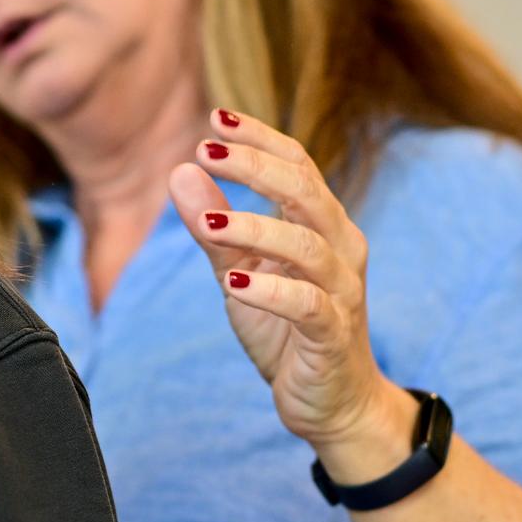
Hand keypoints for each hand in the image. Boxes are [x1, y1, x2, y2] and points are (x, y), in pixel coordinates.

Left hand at [168, 109, 409, 456]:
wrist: (331, 403)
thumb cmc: (285, 329)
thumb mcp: (239, 271)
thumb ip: (212, 227)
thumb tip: (179, 171)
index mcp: (320, 226)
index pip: (298, 165)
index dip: (260, 139)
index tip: (216, 118)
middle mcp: (340, 249)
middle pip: (306, 192)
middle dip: (256, 167)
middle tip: (206, 151)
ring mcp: (342, 292)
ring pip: (307, 246)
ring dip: (254, 228)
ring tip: (208, 223)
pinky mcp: (333, 336)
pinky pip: (308, 305)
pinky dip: (271, 291)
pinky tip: (234, 284)